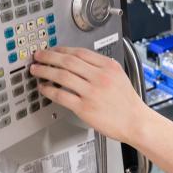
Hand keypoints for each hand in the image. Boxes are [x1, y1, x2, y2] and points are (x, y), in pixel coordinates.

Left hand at [30, 47, 151, 144]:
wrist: (136, 122)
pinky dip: (49, 90)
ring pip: (61, 76)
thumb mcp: (119, 76)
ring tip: (36, 70)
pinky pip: (61, 95)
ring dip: (45, 71)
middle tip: (38, 56)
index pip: (80, 52)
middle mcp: (100, 77)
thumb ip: (101, 67)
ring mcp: (92, 92)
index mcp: (109, 67)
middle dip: (49, 56)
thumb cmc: (127, 103)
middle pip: (68, 61)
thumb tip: (78, 62)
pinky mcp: (85, 108)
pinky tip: (43, 88)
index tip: (53, 50)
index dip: (62, 50)